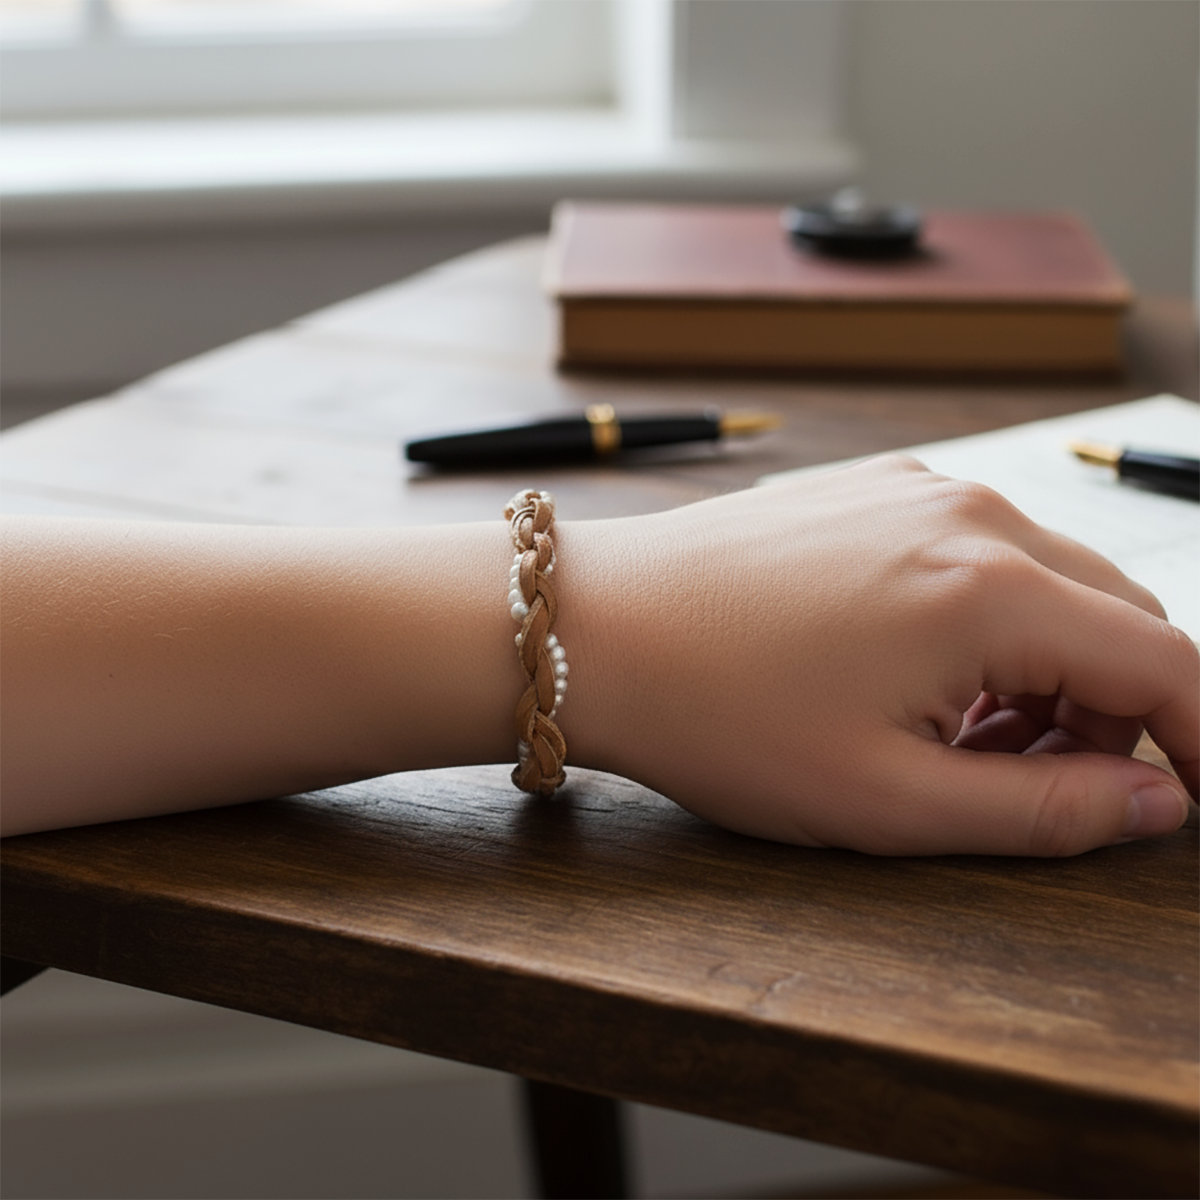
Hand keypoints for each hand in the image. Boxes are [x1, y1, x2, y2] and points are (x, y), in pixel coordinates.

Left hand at [558, 456, 1199, 854]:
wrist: (597, 627)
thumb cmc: (719, 715)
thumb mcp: (888, 800)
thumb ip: (1047, 810)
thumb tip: (1159, 801)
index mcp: (993, 589)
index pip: (1170, 663)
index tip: (1187, 799)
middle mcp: (972, 514)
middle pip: (1116, 617)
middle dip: (1111, 712)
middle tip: (1038, 786)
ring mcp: (918, 489)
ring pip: (1047, 584)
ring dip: (1042, 669)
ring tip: (957, 742)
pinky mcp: (872, 490)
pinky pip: (975, 553)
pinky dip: (984, 621)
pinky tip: (912, 678)